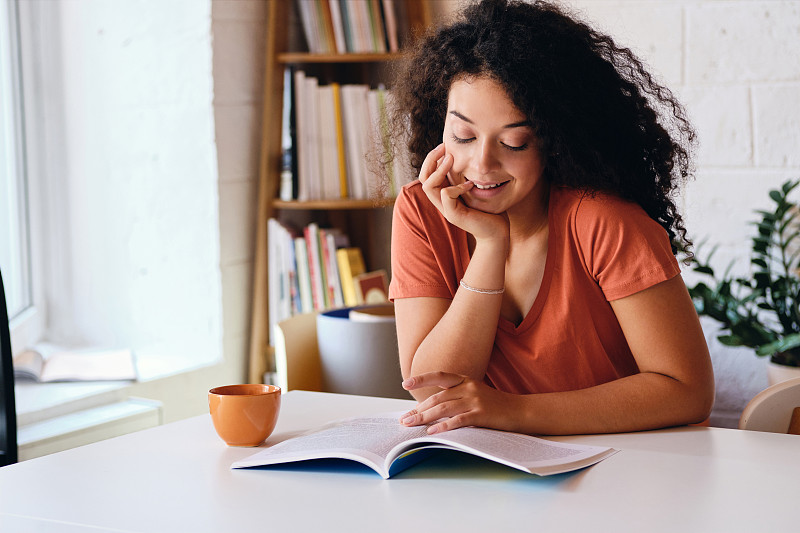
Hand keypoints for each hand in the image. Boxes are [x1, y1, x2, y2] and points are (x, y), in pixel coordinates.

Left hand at [398, 371, 517, 433]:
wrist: (519, 410)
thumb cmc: (494, 405)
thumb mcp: (473, 394)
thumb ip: (454, 397)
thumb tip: (428, 408)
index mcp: (465, 380)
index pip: (439, 376)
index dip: (421, 379)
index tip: (405, 384)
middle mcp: (468, 387)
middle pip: (437, 398)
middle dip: (418, 410)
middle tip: (404, 419)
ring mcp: (475, 400)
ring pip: (443, 409)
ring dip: (425, 418)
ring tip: (411, 425)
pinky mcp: (480, 414)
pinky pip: (458, 420)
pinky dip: (443, 427)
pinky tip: (432, 432)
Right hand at [418, 145, 508, 242]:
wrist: (497, 233)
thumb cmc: (489, 210)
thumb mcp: (475, 189)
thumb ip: (466, 177)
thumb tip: (466, 156)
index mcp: (444, 195)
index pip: (426, 175)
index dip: (432, 159)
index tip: (445, 146)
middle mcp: (441, 202)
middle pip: (423, 178)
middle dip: (431, 160)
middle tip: (444, 147)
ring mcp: (446, 210)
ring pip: (428, 186)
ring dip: (439, 170)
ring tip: (451, 159)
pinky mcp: (454, 215)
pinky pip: (446, 194)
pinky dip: (456, 186)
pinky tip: (471, 185)